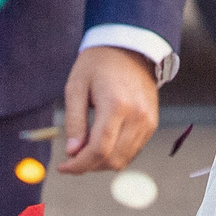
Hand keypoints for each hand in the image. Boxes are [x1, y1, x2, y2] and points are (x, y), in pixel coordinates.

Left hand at [58, 45, 156, 173]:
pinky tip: (102, 144)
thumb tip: (72, 152)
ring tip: (85, 150)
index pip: (99, 149)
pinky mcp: (151, 124)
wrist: (130, 48)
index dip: (79, 164)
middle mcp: (137, 116)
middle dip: (88, 166)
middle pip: (112, 159)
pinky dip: (115, 155)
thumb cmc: (98, 64)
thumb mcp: (76, 87)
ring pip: (123, 159)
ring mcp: (148, 121)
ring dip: (102, 163)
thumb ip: (74, 121)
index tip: (63, 167)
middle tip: (71, 159)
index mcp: (117, 104)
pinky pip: (133, 151)